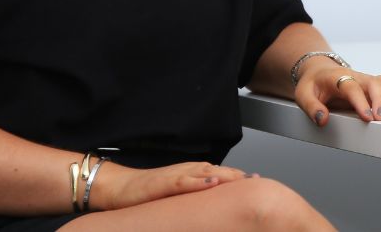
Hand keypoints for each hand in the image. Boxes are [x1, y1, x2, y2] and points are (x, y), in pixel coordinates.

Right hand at [90, 160, 249, 210]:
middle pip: (220, 171)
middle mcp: (189, 170)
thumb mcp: (176, 196)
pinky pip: (184, 181)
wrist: (120, 188)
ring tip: (245, 179)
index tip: (260, 183)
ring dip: (227, 175)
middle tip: (260, 181)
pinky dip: (198, 181)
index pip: (222, 174)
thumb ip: (194, 197)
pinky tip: (211, 183)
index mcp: (193, 174)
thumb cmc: (148, 193)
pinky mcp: (164, 183)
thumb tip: (213, 209)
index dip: (241, 178)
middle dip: (240, 176)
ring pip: (207, 172)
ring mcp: (177, 175)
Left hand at [296, 65, 380, 125]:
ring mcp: (368, 81)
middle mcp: (356, 77)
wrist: (319, 72)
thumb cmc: (313, 84)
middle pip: (375, 82)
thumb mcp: (303, 94)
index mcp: (338, 78)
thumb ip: (311, 107)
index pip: (351, 86)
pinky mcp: (375, 87)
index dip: (361, 101)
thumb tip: (322, 119)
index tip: (367, 117)